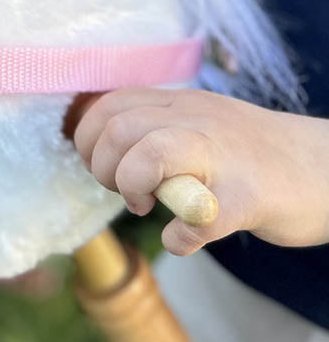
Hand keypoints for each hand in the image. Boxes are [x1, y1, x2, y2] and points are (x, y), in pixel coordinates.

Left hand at [71, 86, 328, 255]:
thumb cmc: (253, 154)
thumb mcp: (201, 122)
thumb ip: (156, 125)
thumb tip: (101, 145)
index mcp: (182, 103)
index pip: (110, 105)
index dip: (89, 139)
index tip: (101, 166)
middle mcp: (198, 121)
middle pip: (120, 128)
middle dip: (104, 166)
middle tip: (124, 191)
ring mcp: (224, 157)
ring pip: (152, 154)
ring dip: (131, 186)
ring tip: (145, 205)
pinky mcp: (249, 198)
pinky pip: (198, 219)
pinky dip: (178, 237)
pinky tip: (182, 238)